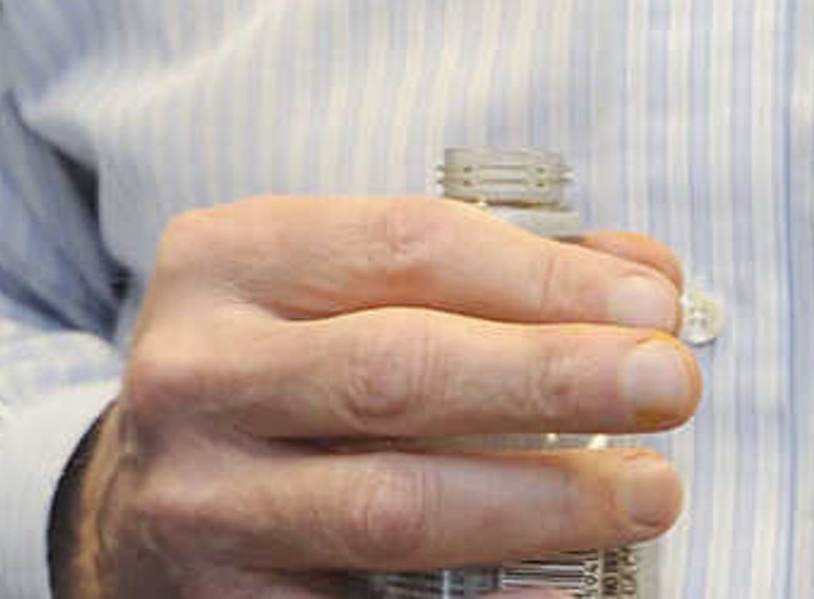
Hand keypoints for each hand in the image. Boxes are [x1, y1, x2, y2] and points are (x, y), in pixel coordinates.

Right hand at [53, 194, 698, 597]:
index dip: (540, 275)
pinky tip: (564, 589)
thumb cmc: (277, 371)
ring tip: (650, 490)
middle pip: (395, 370)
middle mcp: (197, 375)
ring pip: (390, 504)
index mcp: (223, 261)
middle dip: (549, 376)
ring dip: (541, 499)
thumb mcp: (336, 288)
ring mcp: (205, 502)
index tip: (652, 304)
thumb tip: (646, 280)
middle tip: (669, 384)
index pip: (401, 248)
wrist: (144, 503)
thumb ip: (481, 272)